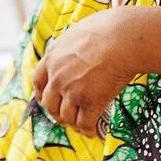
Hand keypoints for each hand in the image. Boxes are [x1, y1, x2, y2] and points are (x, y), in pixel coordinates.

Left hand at [30, 8, 135, 138]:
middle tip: (67, 116)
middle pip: (49, 104)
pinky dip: (88, 130)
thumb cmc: (107, 29)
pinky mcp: (89, 102)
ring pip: (65, 117)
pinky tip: (93, 131)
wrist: (123, 38)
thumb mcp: (77, 32)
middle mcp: (57, 76)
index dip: (43, 94)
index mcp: (52, 57)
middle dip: (57, 112)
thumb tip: (73, 47)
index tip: (49, 99)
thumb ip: (69, 46)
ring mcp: (72, 90)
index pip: (38, 82)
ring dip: (73, 123)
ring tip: (81, 125)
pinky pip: (84, 124)